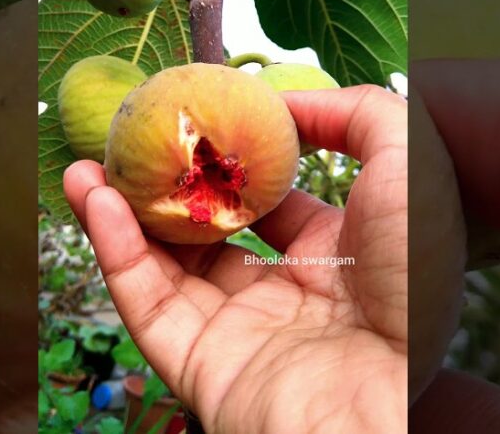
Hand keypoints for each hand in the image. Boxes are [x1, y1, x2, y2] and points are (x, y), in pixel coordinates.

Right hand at [63, 85, 409, 433]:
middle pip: (209, 232)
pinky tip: (93, 196)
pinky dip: (113, 248)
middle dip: (168, 187)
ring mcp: (238, 332)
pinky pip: (145, 300)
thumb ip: (359, 115)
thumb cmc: (412, 282)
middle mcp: (285, 297)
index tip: (202, 118)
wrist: (388, 401)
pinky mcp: (198, 364)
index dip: (239, 161)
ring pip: (165, 265)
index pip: (275, 204)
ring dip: (122, 211)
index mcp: (336, 260)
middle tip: (129, 141)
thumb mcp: (410, 167)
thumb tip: (287, 98)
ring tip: (88, 162)